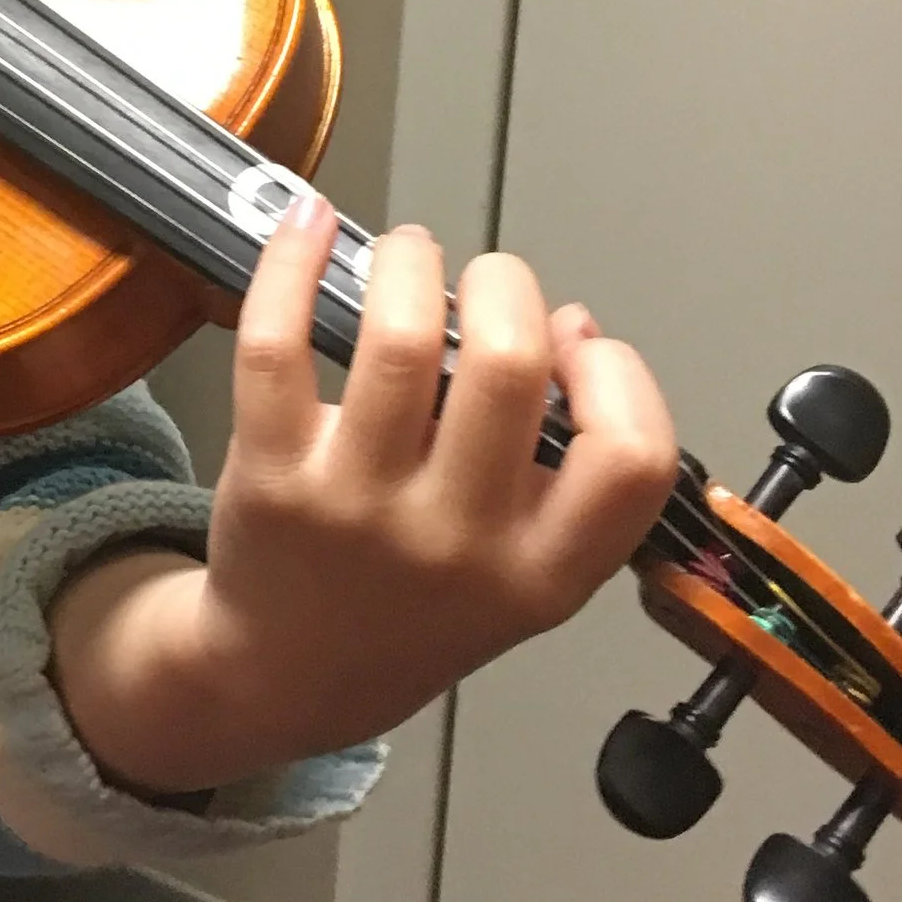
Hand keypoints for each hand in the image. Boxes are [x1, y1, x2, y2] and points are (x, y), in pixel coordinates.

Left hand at [48, 191, 679, 793]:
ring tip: (409, 253)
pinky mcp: (270, 478)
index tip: (580, 346)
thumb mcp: (523, 567)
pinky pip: (276, 346)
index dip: (618, 375)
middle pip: (510, 367)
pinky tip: (308, 228)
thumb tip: (569, 325)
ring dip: (411, 262)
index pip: (631, 459)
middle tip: (486, 281)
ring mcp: (357, 510)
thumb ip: (565, 465)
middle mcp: (455, 544)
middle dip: (506, 286)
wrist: (287, 673)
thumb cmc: (415, 603)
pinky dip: (292, 267)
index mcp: (541, 572)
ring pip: (399, 341)